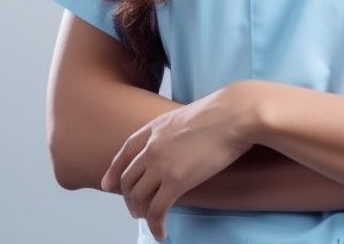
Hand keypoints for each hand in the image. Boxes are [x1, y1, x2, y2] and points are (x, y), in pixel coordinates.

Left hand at [100, 81, 257, 241]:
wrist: (236, 114)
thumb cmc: (223, 112)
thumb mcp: (189, 115)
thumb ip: (176, 131)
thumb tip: (181, 143)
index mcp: (155, 128)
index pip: (125, 152)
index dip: (114, 171)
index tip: (108, 185)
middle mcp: (152, 147)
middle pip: (128, 180)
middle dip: (129, 198)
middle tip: (138, 210)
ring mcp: (161, 165)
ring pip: (138, 197)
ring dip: (141, 213)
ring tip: (151, 221)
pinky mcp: (176, 182)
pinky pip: (156, 211)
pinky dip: (155, 226)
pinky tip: (162, 233)